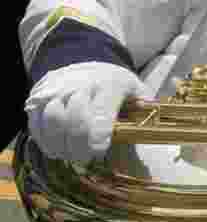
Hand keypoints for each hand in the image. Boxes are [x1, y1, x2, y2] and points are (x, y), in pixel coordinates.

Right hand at [26, 62, 150, 165]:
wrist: (85, 62)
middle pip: (73, 120)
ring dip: (58, 144)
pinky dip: (43, 138)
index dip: (95, 138)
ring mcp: (57, 89)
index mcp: (109, 85)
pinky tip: (54, 148)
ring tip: (68, 156)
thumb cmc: (115, 83)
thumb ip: (146, 108)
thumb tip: (155, 124)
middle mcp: (81, 85)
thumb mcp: (136, 89)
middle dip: (77, 146)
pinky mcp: (39, 95)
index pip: (100, 115)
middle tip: (83, 159)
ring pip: (51, 120)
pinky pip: (35, 120)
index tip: (96, 152)